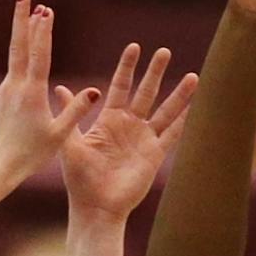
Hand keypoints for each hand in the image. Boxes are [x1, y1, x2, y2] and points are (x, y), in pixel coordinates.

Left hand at [0, 0, 100, 178]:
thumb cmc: (31, 154)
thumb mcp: (59, 134)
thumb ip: (76, 111)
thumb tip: (96, 90)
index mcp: (31, 93)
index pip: (38, 54)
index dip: (43, 31)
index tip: (46, 9)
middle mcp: (16, 86)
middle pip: (19, 44)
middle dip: (23, 18)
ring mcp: (7, 89)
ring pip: (16, 53)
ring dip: (23, 30)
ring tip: (30, 10)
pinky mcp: (4, 94)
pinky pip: (15, 66)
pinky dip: (22, 50)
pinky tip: (28, 43)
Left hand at [59, 44, 197, 221]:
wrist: (95, 207)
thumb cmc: (79, 179)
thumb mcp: (70, 143)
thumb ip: (70, 115)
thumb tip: (58, 87)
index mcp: (109, 120)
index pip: (120, 86)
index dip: (127, 67)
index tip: (134, 47)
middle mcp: (129, 126)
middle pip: (146, 92)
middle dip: (155, 72)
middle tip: (164, 50)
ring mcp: (144, 139)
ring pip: (166, 110)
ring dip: (179, 94)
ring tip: (194, 76)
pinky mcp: (155, 155)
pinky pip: (173, 135)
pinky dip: (184, 121)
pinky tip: (197, 107)